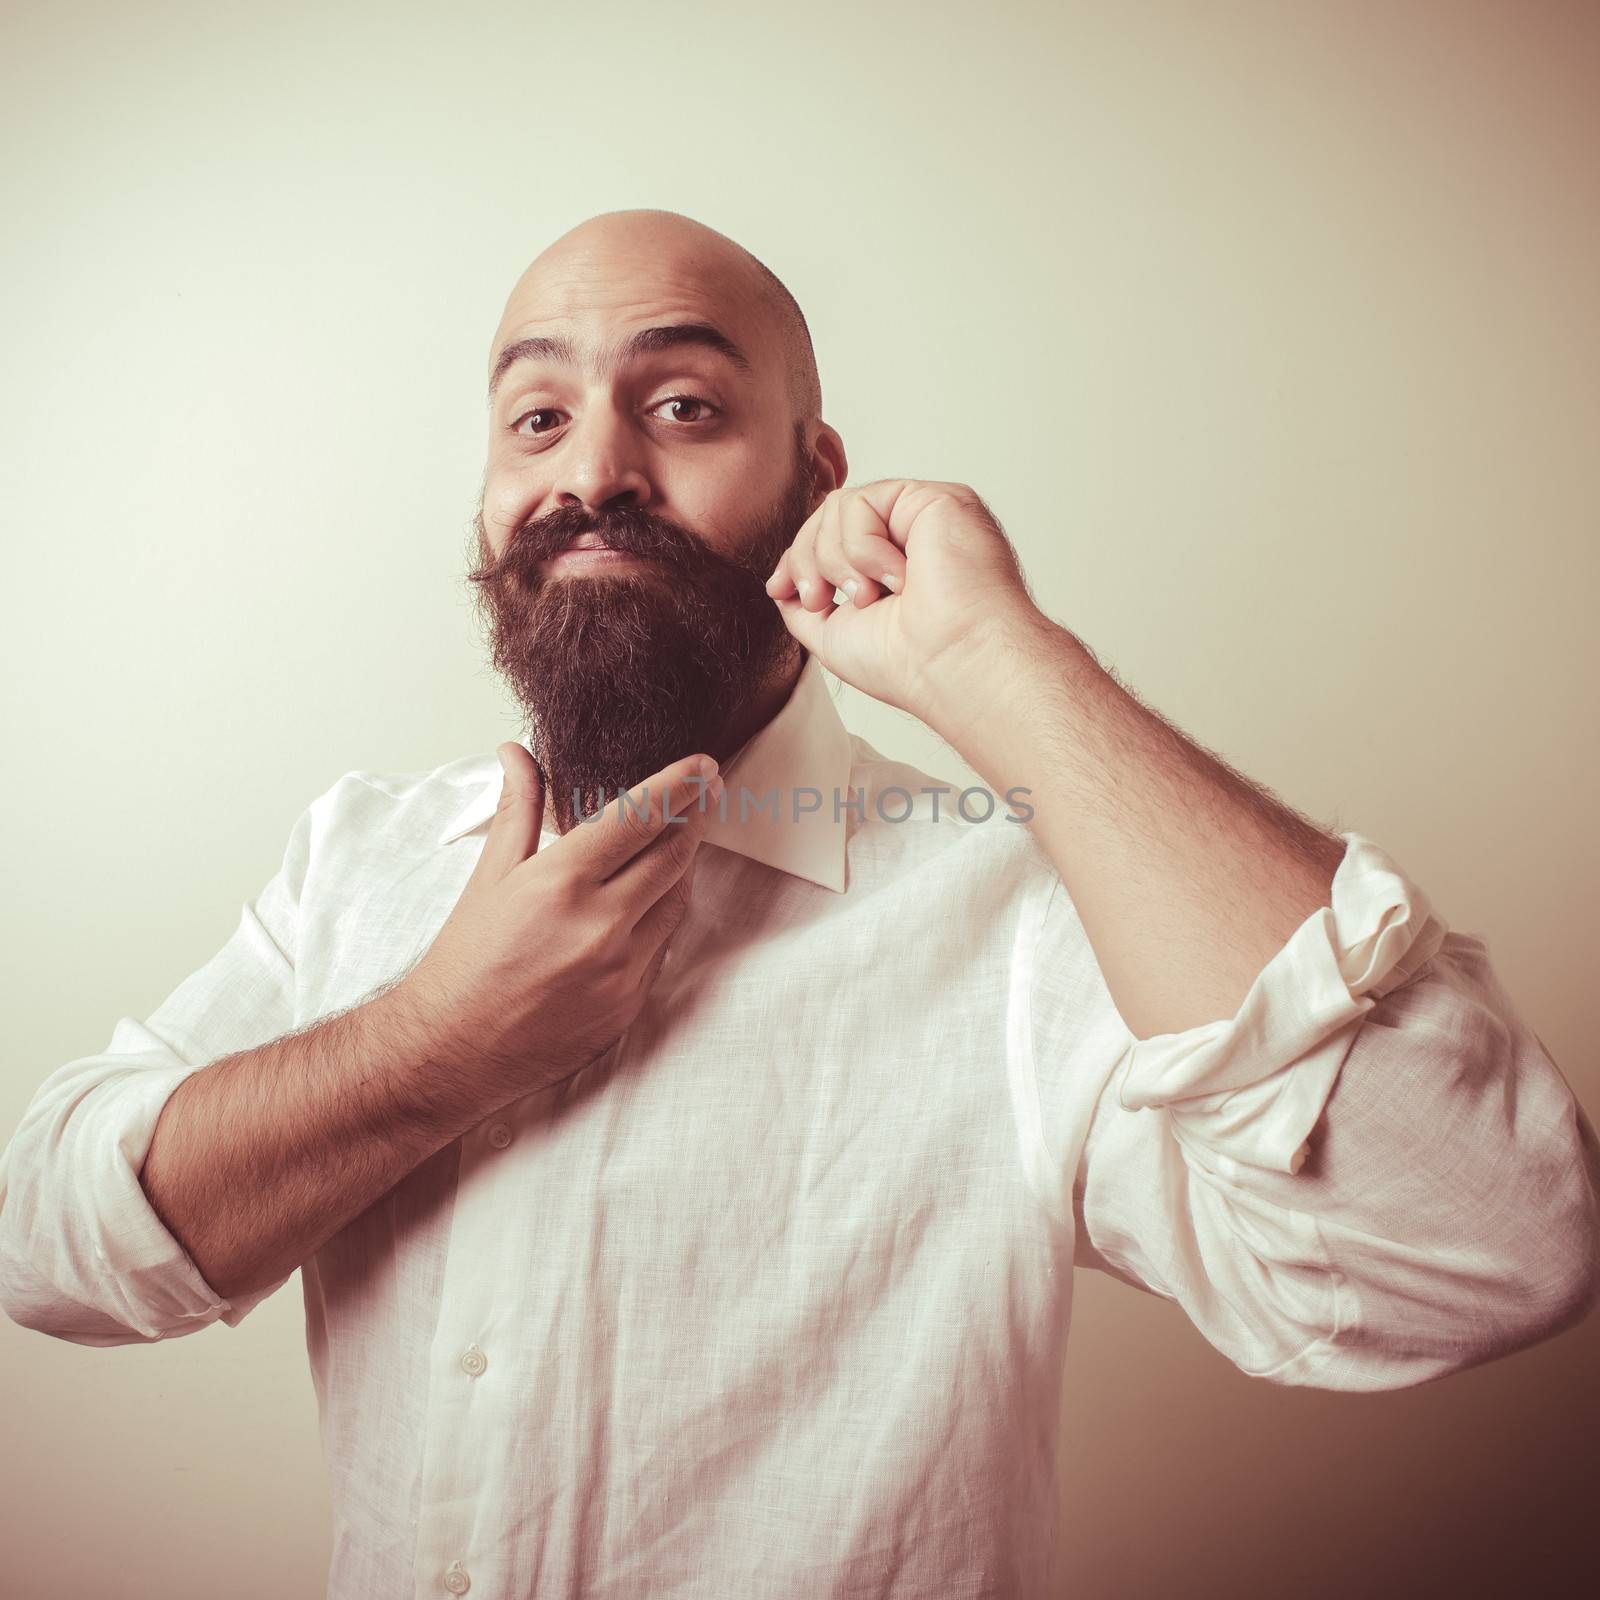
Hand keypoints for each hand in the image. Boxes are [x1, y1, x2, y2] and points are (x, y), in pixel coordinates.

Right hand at [392, 744, 720, 1105]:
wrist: (452, 1051)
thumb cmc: (464, 962)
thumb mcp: (489, 877)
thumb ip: (519, 810)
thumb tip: (518, 753)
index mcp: (560, 885)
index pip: (638, 818)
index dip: (679, 785)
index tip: (704, 764)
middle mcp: (599, 926)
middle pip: (674, 855)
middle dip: (696, 816)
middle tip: (708, 790)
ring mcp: (621, 970)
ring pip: (677, 900)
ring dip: (684, 865)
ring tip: (683, 836)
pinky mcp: (630, 1005)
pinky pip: (663, 946)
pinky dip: (664, 914)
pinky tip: (654, 896)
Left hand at [762, 479, 1037, 725]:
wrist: (949, 664)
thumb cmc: (905, 663)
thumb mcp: (831, 633)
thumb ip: (804, 601)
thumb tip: (780, 580)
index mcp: (891, 567)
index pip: (829, 538)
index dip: (796, 558)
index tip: (781, 589)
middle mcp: (909, 538)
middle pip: (826, 518)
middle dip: (808, 560)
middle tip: (823, 601)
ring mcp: (923, 517)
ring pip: (838, 507)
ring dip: (836, 559)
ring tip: (868, 596)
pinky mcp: (935, 499)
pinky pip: (861, 502)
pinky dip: (862, 547)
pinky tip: (896, 578)